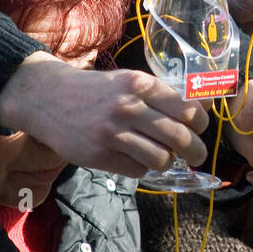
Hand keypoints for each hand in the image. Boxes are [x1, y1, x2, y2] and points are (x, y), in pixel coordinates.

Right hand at [0, 53, 208, 177]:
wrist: (49, 98)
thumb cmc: (99, 91)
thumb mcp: (131, 81)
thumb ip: (162, 95)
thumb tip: (203, 109)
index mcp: (141, 84)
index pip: (188, 110)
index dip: (200, 124)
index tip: (199, 130)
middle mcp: (128, 106)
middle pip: (180, 137)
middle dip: (195, 151)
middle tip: (196, 156)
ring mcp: (112, 132)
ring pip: (161, 158)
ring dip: (168, 162)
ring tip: (165, 158)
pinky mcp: (99, 154)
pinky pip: (137, 170)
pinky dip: (143, 168)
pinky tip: (136, 158)